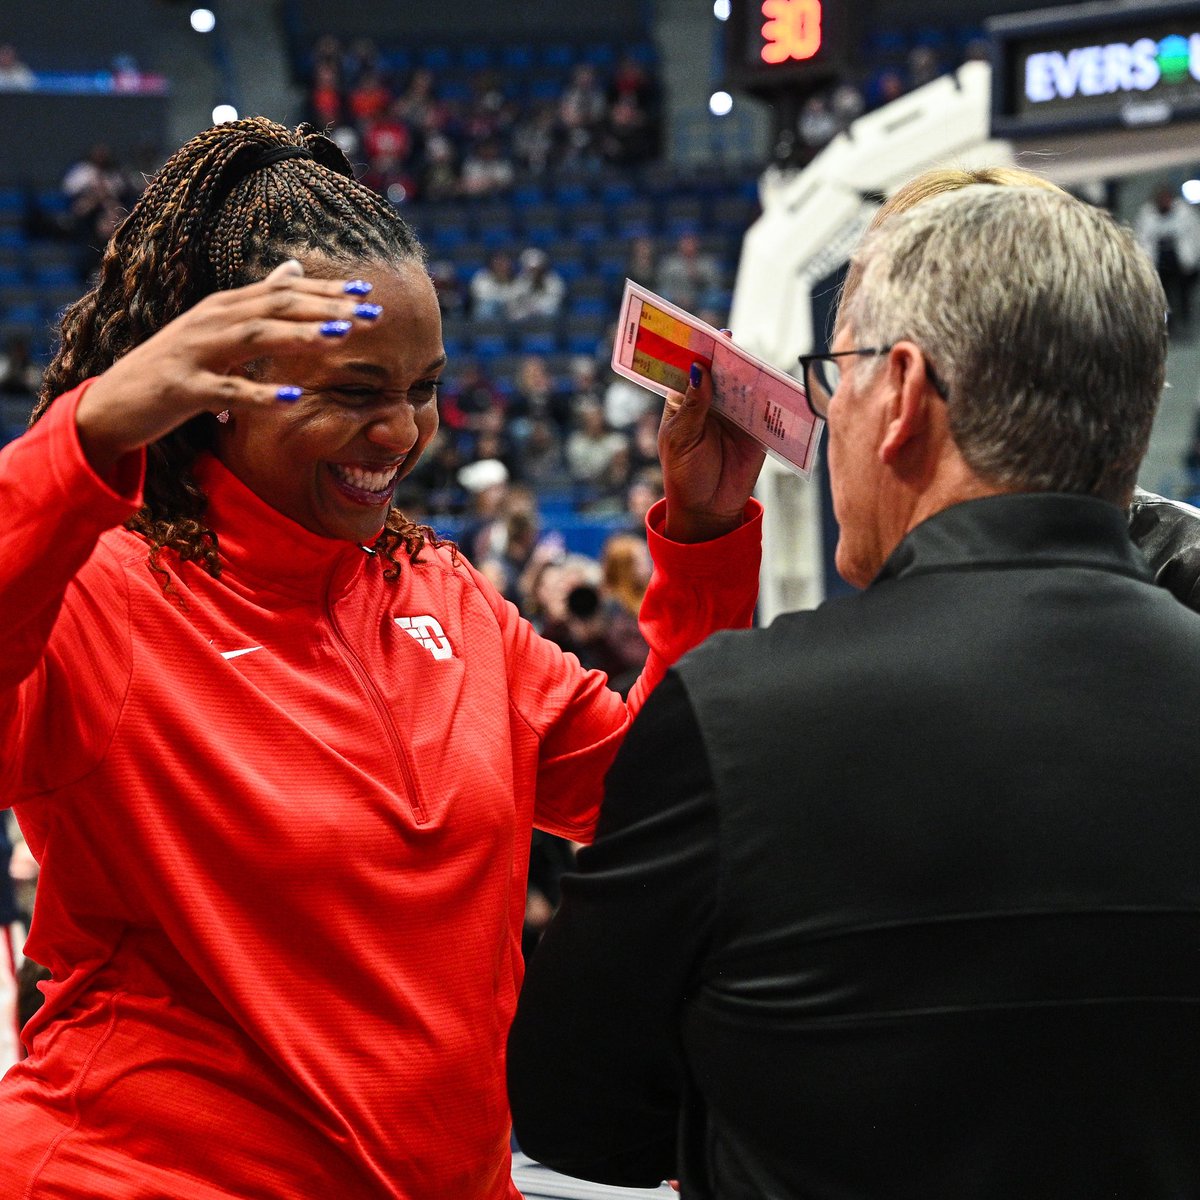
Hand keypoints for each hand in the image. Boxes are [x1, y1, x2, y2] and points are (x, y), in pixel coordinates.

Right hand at [74, 261, 379, 478]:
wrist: (113, 404)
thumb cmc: (175, 369)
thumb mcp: (216, 330)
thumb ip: (256, 304)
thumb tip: (294, 268)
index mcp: (223, 308)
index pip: (282, 290)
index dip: (325, 290)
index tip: (367, 292)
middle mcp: (209, 321)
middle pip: (274, 307)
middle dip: (324, 308)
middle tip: (370, 315)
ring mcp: (194, 352)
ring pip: (253, 338)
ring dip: (298, 335)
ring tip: (338, 337)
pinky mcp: (182, 389)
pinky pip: (226, 391)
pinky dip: (258, 394)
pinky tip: (291, 399)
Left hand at [658, 343, 765, 542]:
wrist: (708, 509)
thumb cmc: (684, 475)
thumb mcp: (681, 440)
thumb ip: (693, 406)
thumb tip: (700, 369)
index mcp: (685, 401)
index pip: (690, 368)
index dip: (695, 349)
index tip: (702, 333)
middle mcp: (711, 401)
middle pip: (721, 369)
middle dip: (724, 354)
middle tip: (728, 338)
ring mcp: (736, 412)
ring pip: (744, 382)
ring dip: (748, 370)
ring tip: (748, 359)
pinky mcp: (757, 427)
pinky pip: (766, 406)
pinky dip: (770, 394)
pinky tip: (771, 383)